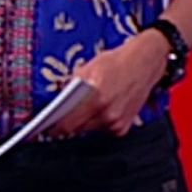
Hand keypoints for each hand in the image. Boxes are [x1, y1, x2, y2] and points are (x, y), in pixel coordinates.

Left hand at [46, 32, 169, 138]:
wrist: (146, 62)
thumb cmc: (118, 61)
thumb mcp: (89, 67)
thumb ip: (71, 86)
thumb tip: (56, 100)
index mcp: (97, 97)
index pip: (68, 124)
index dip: (54, 128)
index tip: (44, 128)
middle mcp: (108, 113)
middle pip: (76, 129)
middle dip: (67, 123)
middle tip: (61, 115)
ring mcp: (117, 122)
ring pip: (88, 130)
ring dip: (83, 122)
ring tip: (84, 107)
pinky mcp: (123, 127)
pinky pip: (102, 130)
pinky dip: (97, 122)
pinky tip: (101, 108)